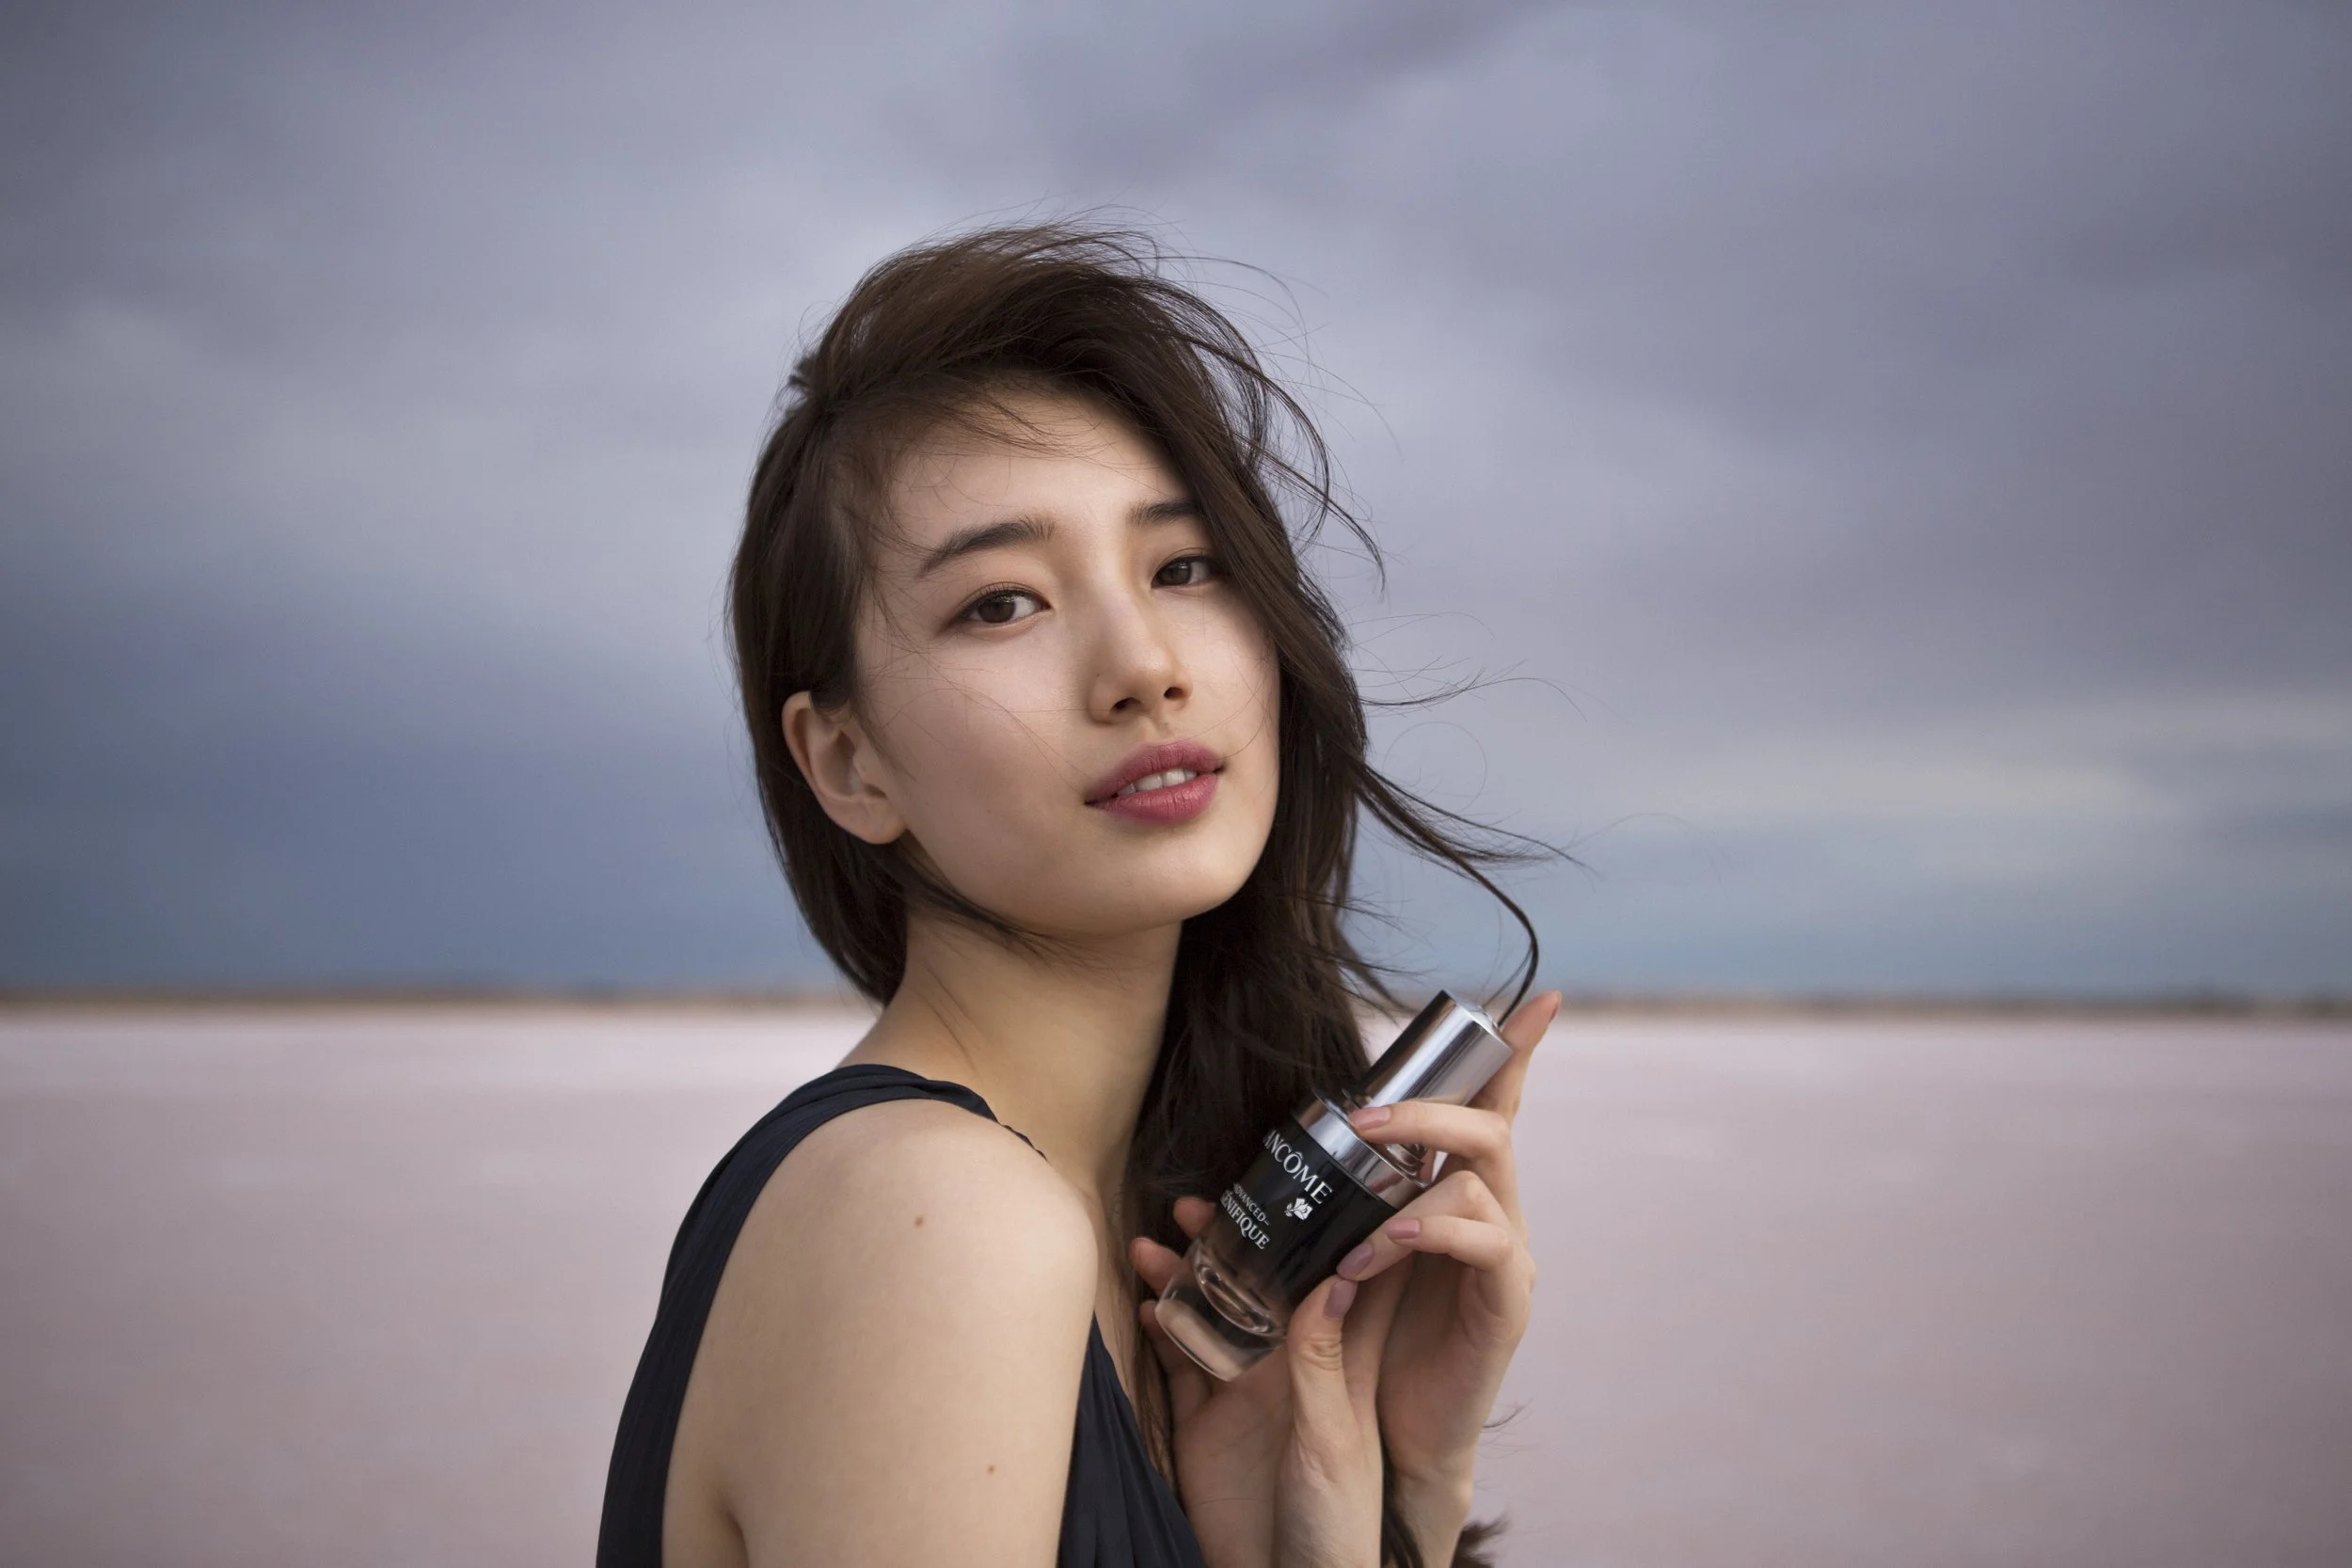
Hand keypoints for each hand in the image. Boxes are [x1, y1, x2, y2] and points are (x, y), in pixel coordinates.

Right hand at [1130, 1210, 1408, 1567]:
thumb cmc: (1338, 1525)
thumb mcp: (1333, 1438)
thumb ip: (1324, 1361)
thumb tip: (1332, 1277)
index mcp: (1344, 1365)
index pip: (1352, 1282)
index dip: (1339, 1231)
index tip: (1318, 1180)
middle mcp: (1296, 1367)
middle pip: (1265, 1285)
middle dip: (1235, 1241)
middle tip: (1204, 1202)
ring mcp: (1249, 1392)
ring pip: (1216, 1314)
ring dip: (1186, 1278)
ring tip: (1154, 1242)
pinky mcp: (1209, 1424)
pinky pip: (1181, 1363)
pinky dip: (1162, 1331)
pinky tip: (1147, 1305)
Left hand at [1333, 991, 1558, 1542]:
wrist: (1396, 1439)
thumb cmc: (1364, 1345)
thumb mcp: (1324, 1268)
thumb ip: (1292, 1229)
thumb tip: (1199, 1202)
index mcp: (1456, 1194)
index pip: (1489, 1110)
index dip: (1513, 1053)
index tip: (1541, 999)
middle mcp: (1492, 1214)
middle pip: (1488, 1127)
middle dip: (1428, 1108)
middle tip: (1364, 1115)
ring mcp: (1507, 1256)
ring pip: (1485, 1176)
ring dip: (1411, 1185)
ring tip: (1353, 1234)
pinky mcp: (1508, 1302)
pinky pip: (1484, 1241)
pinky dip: (1430, 1232)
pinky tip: (1380, 1251)